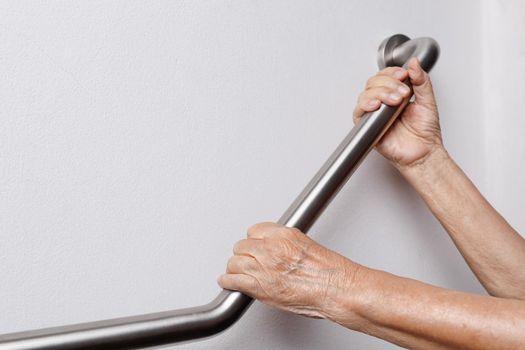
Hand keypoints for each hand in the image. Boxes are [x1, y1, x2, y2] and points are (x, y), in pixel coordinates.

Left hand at [218, 222, 358, 318]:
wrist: (337, 289)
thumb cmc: (331, 272)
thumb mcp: (308, 247)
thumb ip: (288, 246)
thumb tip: (280, 252)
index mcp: (284, 235)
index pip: (255, 230)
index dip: (253, 241)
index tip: (254, 247)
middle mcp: (271, 248)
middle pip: (242, 246)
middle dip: (244, 254)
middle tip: (247, 261)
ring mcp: (263, 266)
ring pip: (234, 262)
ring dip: (235, 268)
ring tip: (236, 272)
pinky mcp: (259, 286)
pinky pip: (232, 280)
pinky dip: (228, 282)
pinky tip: (229, 282)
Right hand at [353, 57, 442, 168]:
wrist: (423, 153)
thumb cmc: (425, 133)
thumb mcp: (428, 101)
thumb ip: (422, 81)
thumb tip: (415, 63)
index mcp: (396, 94)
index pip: (385, 75)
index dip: (392, 72)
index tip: (404, 75)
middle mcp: (383, 102)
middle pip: (374, 81)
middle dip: (389, 83)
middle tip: (403, 93)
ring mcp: (375, 114)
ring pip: (366, 93)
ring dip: (380, 93)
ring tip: (396, 101)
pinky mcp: (368, 126)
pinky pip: (358, 112)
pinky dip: (366, 105)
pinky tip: (377, 105)